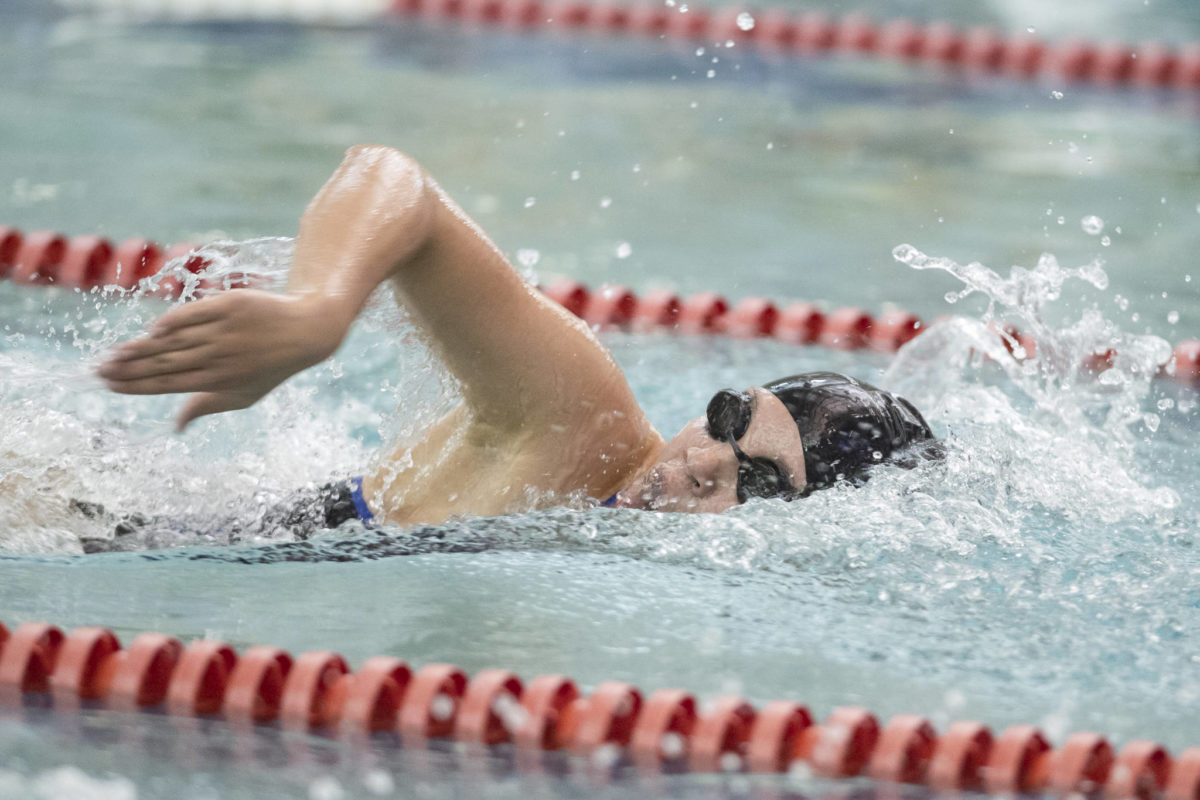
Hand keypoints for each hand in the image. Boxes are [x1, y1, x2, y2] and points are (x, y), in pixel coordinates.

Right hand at [99, 290, 348, 430]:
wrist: (304, 331)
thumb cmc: (270, 367)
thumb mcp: (244, 395)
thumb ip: (207, 406)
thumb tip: (176, 426)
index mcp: (219, 381)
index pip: (168, 385)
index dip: (137, 386)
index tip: (111, 386)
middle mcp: (219, 357)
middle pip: (165, 364)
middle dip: (129, 369)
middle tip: (99, 371)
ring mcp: (224, 330)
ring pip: (175, 341)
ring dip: (141, 348)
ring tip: (115, 353)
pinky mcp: (229, 305)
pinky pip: (193, 315)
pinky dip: (171, 323)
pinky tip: (151, 331)